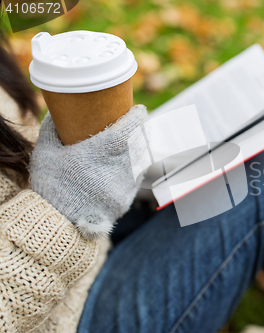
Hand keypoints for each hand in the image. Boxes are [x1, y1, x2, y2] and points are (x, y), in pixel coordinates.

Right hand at [30, 105, 147, 238]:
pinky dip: (135, 169)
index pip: (129, 129)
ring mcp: (125, 186)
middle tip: (136, 123)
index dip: (138, 117)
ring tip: (134, 141)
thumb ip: (52, 130)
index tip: (138, 109)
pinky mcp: (126, 200)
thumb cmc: (50, 185)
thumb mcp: (45, 153)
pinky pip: (136, 179)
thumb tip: (56, 113)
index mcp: (99, 153)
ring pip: (142, 161)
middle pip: (141, 143)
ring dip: (141, 149)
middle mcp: (117, 168)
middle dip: (141, 131)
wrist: (57, 224)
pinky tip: (128, 164)